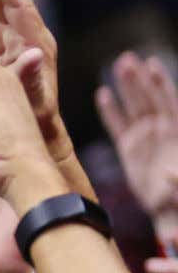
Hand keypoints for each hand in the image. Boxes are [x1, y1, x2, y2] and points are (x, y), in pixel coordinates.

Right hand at [97, 51, 177, 234]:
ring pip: (134, 107)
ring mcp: (145, 138)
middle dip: (139, 79)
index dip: (162, 83)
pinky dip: (110, 111)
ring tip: (118, 65)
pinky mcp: (129, 149)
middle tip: (127, 59)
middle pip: (149, 99)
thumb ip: (177, 183)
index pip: (170, 102)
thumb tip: (170, 175)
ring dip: (126, 86)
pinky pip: (118, 126)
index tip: (152, 64)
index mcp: (177, 134)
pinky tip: (103, 95)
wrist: (172, 213)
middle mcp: (162, 131)